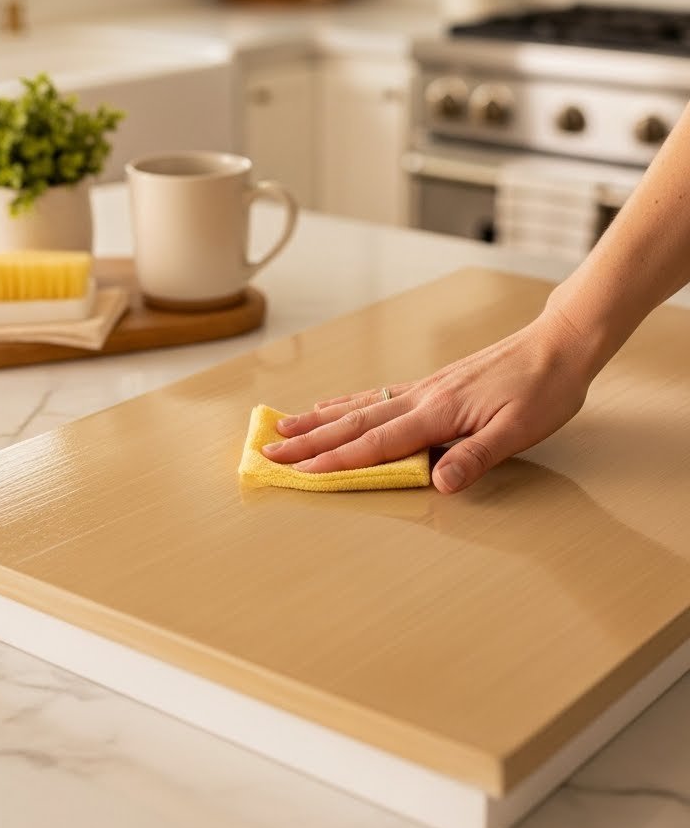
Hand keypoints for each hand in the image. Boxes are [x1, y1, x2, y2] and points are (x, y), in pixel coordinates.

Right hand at [262, 306, 595, 492]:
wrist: (560, 344)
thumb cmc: (544, 389)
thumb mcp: (520, 431)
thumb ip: (477, 457)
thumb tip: (438, 483)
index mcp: (438, 412)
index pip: (376, 443)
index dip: (334, 460)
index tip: (297, 470)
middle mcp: (422, 396)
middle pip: (354, 422)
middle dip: (309, 440)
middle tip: (268, 450)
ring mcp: (425, 387)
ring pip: (360, 406)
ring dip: (319, 419)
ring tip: (284, 426)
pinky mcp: (433, 384)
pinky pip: (377, 395)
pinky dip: (348, 403)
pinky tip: (335, 405)